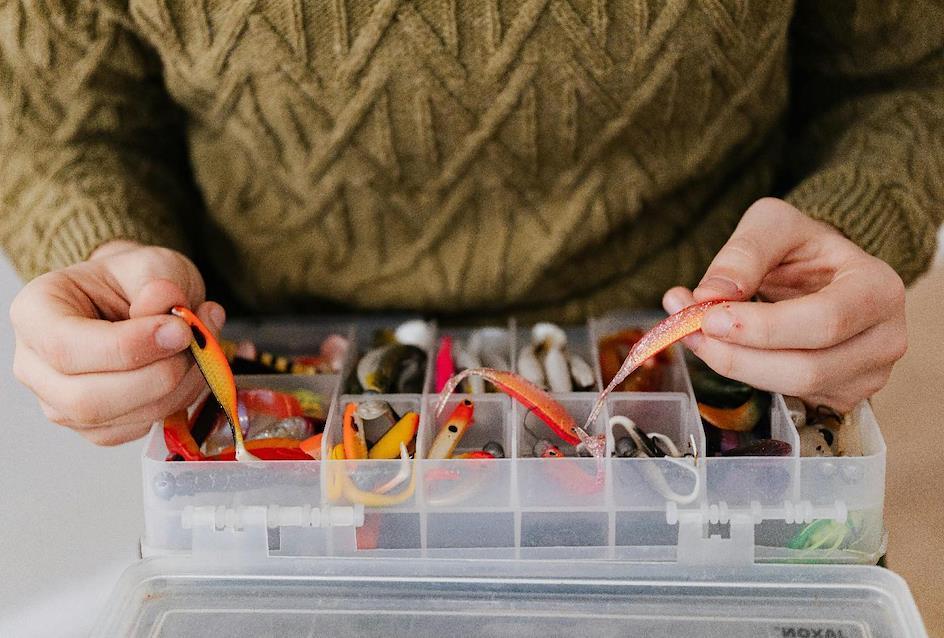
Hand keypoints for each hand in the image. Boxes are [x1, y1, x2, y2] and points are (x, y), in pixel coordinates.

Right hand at [10, 241, 222, 444]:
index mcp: (35, 313)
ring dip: (178, 387)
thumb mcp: (152, 263)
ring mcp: (62, 404)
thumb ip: (157, 280)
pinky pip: (140, 427)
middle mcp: (36, 366)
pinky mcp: (97, 427)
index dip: (129, 346)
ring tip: (203, 346)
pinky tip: (191, 368)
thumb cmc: (136, 280)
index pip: (65, 347)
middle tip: (195, 342)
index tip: (179, 329)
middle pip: (88, 399)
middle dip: (157, 376)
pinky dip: (179, 401)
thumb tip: (164, 305)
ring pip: (121, 419)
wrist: (143, 300)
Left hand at [663, 198, 906, 412]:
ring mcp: (866, 375)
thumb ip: (744, 253)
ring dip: (733, 365)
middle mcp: (884, 339)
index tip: (711, 317)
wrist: (824, 271)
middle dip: (738, 355)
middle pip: (806, 368)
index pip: (824, 322)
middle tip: (688, 328)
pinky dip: (744, 374)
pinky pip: (786, 397)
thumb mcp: (773, 225)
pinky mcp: (840, 396)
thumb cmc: (803, 246)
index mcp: (878, 289)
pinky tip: (719, 347)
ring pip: (791, 389)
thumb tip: (710, 294)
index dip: (763, 328)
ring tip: (693, 331)